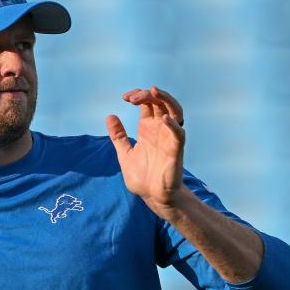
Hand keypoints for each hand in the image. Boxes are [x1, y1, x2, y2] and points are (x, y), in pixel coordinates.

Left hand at [106, 86, 186, 217]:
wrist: (152, 197)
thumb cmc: (142, 177)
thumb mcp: (125, 153)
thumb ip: (118, 136)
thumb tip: (110, 116)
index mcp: (148, 129)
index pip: (147, 103)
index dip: (138, 95)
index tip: (124, 97)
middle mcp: (160, 130)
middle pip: (160, 102)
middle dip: (147, 94)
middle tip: (131, 98)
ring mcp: (169, 139)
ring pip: (174, 111)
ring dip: (165, 99)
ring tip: (152, 92)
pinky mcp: (176, 151)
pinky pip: (179, 134)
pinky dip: (173, 124)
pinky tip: (163, 118)